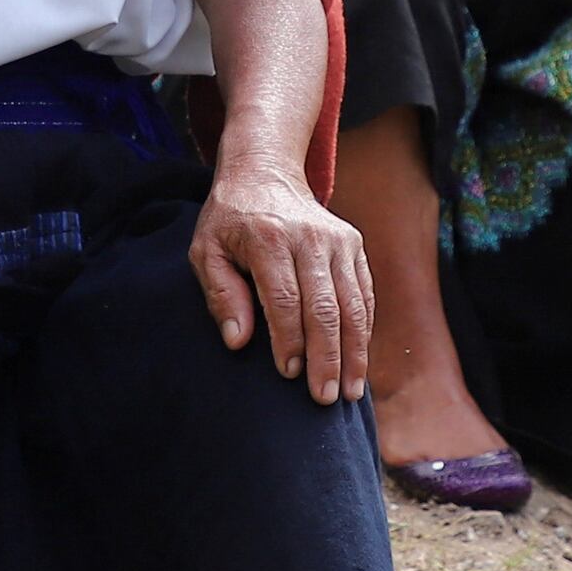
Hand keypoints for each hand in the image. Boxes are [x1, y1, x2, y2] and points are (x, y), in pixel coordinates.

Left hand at [192, 160, 373, 404]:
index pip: (284, 298)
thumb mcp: (206, 251)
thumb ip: (220, 295)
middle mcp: (309, 237)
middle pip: (324, 306)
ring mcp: (338, 240)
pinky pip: (365, 294)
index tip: (289, 374)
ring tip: (350, 392)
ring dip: (354, 352)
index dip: (289, 339)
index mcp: (268, 238)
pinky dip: (364, 330)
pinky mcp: (354, 244)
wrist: (265, 173)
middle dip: (327, 357)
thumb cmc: (229, 221)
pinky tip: (359, 361)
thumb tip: (238, 341)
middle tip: (324, 398)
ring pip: (353, 304)